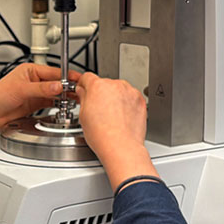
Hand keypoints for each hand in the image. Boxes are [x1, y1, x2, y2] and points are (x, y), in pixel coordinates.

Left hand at [0, 64, 79, 147]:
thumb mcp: (21, 90)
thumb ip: (41, 89)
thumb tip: (58, 86)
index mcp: (31, 70)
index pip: (54, 72)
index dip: (67, 77)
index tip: (78, 81)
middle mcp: (34, 80)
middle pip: (57, 82)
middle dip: (68, 87)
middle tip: (81, 92)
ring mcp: (36, 93)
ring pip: (56, 93)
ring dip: (65, 96)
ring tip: (77, 100)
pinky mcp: (35, 104)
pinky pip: (51, 103)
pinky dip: (59, 104)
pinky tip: (66, 106)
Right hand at [75, 73, 158, 190]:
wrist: (121, 146)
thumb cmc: (103, 135)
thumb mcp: (83, 115)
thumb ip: (83, 98)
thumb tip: (83, 92)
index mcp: (98, 86)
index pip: (87, 77)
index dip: (83, 85)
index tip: (83, 91)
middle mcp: (115, 85)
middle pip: (104, 84)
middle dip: (100, 93)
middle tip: (97, 109)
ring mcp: (129, 92)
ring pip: (118, 90)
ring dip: (114, 97)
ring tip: (111, 115)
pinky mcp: (140, 100)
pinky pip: (130, 97)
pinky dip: (126, 103)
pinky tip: (121, 117)